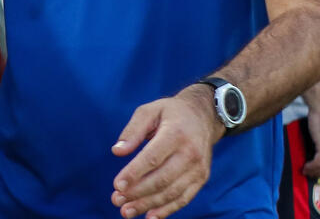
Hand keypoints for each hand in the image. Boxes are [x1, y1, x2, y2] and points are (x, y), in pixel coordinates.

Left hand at [110, 86, 223, 218]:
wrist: (203, 116)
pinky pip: (184, 198)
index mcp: (176, 134)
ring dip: (148, 204)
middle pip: (162, 179)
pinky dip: (167, 210)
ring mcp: (198, 169)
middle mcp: (191, 153)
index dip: (134, 173)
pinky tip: (149, 216)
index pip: (153, 158)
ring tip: (126, 211)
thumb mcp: (149, 111)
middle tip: (116, 200)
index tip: (117, 185)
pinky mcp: (201, 179)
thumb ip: (132, 130)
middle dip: (137, 193)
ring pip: (172, 192)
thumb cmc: (170, 113)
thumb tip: (117, 151)